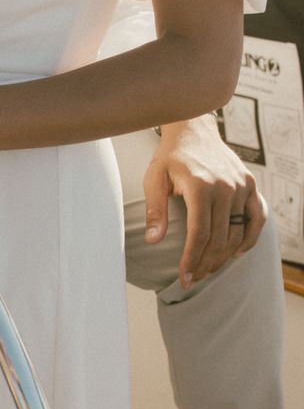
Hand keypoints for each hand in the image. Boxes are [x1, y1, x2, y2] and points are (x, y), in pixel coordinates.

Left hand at [143, 114, 265, 285]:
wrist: (194, 129)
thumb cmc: (170, 157)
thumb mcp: (154, 179)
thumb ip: (155, 210)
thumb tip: (153, 240)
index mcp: (200, 186)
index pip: (199, 234)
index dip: (192, 260)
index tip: (185, 278)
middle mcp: (225, 187)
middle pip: (219, 238)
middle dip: (206, 263)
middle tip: (194, 279)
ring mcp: (241, 186)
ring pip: (238, 232)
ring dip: (225, 256)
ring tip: (209, 269)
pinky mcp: (250, 185)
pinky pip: (257, 218)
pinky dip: (249, 238)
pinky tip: (236, 253)